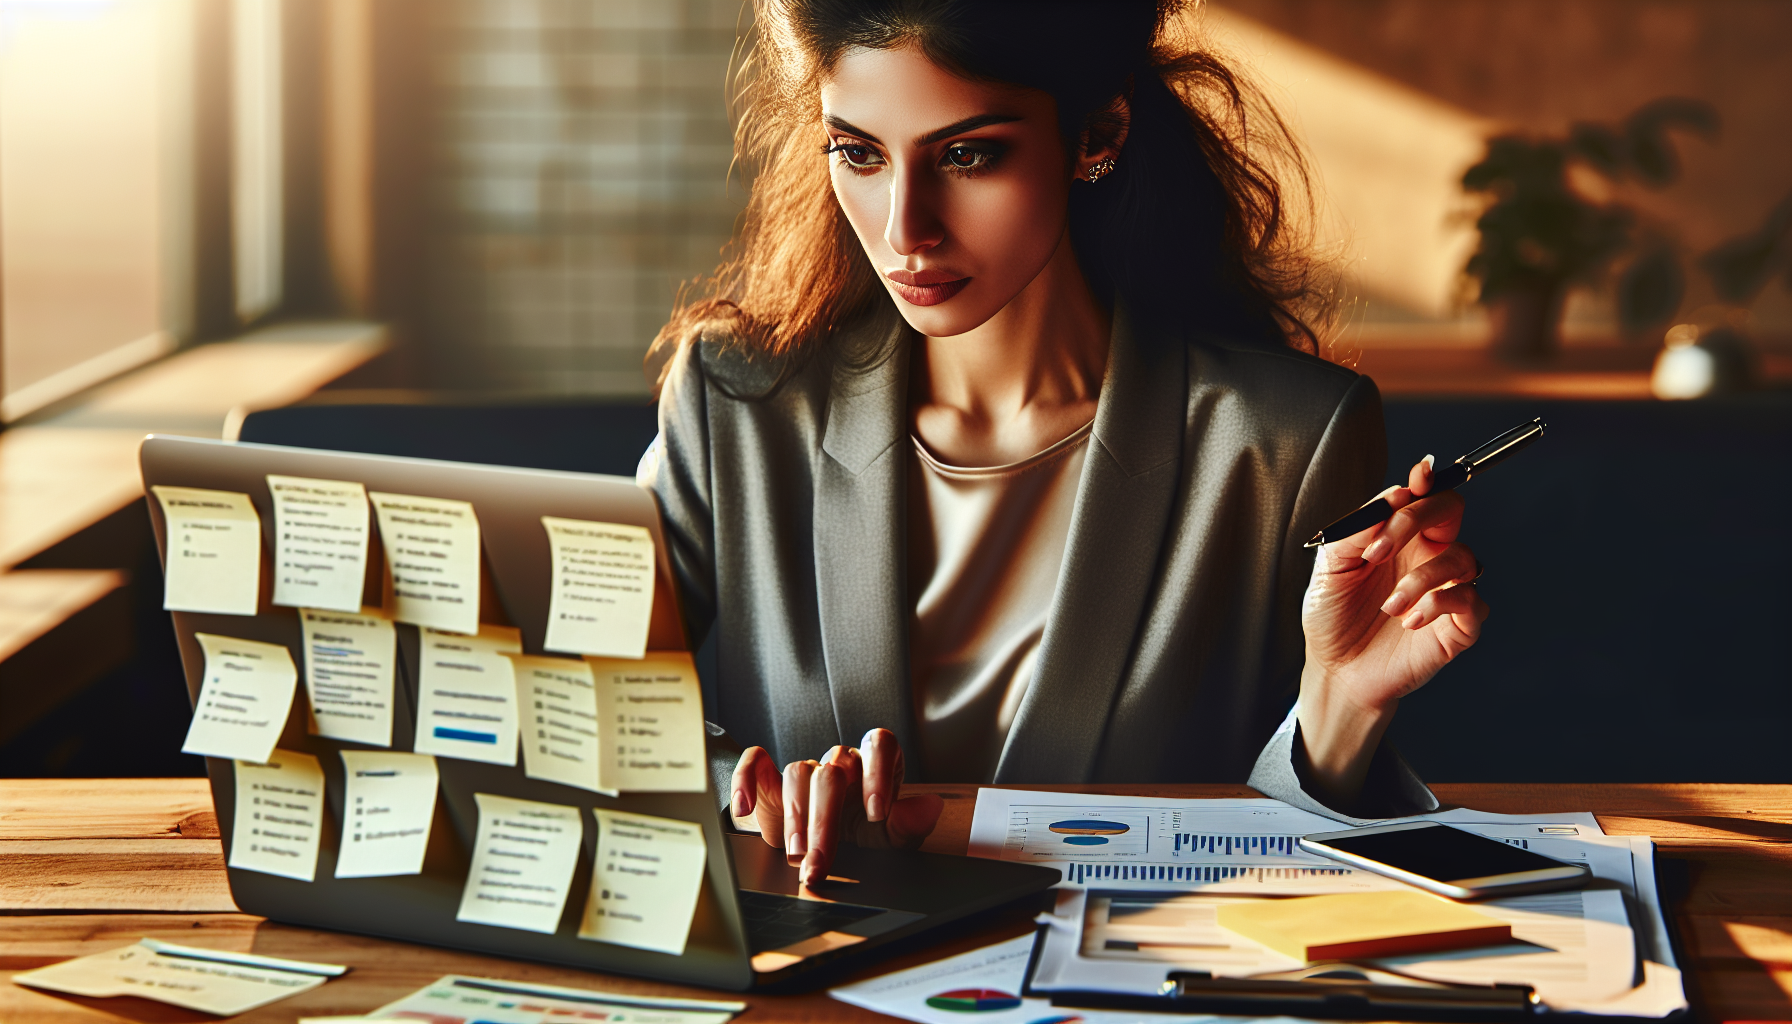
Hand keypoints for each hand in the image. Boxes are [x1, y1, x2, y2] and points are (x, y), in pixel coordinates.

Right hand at [730, 728, 943, 885]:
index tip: (877, 812)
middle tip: (820, 861)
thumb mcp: (888, 837)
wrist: (819, 844)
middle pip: (832, 772)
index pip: (880, 744)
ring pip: (798, 772)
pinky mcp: (769, 776)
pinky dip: (745, 780)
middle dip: (826, 822)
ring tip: (797, 855)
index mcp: (875, 766)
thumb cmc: (861, 834)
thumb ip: (909, 824)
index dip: (878, 773)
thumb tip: (930, 807)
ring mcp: (805, 767)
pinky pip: (754, 762)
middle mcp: (840, 761)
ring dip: (796, 817)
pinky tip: (743, 808)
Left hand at [1297, 456, 1490, 804]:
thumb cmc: (1333, 619)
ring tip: (1389, 606)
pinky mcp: (1459, 624)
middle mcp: (1427, 556)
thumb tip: (1393, 496)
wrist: (1336, 671)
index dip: (1427, 480)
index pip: (1424, 496)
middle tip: (1378, 551)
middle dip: (1417, 520)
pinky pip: (1471, 600)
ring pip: (1462, 557)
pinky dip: (1439, 605)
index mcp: (1399, 538)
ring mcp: (1447, 589)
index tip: (1418, 476)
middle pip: (1451, 511)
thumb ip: (1356, 530)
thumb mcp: (1330, 568)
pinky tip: (1410, 621)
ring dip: (1421, 579)